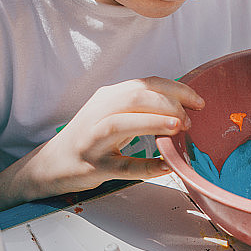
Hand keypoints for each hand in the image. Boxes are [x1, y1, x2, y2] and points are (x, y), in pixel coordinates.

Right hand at [13, 77, 203, 201]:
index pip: (145, 84)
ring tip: (178, 126)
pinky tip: (165, 166)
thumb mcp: (111, 113)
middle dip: (167, 104)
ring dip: (153, 122)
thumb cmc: (89, 137)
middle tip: (189, 119)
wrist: (51, 164)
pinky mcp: (94, 167)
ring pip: (122, 124)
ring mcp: (94, 140)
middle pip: (134, 97)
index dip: (175, 89)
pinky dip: (146, 166)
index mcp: (108, 97)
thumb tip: (181, 105)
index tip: (198, 101)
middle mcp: (99, 113)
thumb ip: (139, 106)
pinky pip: (122, 167)